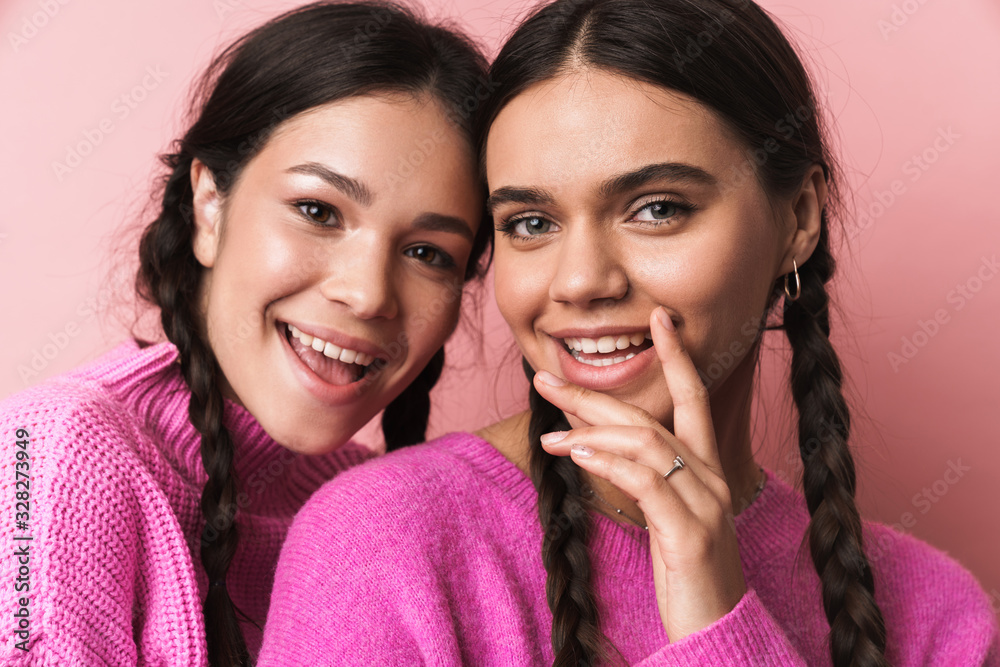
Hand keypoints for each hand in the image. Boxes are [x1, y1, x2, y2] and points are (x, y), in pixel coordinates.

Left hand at [533, 306, 746, 640]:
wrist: (719, 633)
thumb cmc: (689, 575)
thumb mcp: (668, 518)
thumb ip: (645, 480)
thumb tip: (598, 446)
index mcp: (706, 470)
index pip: (694, 399)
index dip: (678, 356)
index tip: (659, 318)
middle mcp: (710, 478)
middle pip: (649, 417)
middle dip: (594, 393)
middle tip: (545, 379)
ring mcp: (704, 504)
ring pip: (645, 443)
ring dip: (591, 431)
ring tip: (550, 431)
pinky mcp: (690, 533)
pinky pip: (646, 482)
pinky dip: (609, 462)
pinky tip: (578, 453)